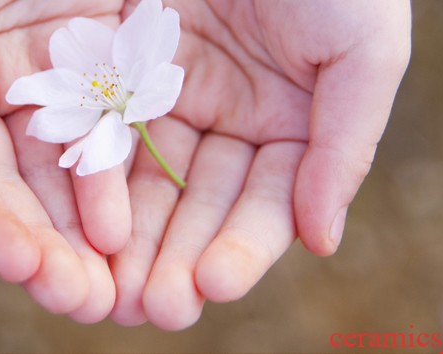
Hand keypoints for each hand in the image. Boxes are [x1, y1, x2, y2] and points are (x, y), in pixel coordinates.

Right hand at [0, 0, 131, 322]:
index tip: (26, 266)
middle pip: (20, 194)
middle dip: (50, 251)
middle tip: (87, 301)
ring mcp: (59, 95)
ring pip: (78, 180)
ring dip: (102, 239)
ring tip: (133, 290)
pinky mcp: (115, 80)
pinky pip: (132, 138)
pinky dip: (145, 184)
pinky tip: (166, 224)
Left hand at [109, 0, 410, 328]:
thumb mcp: (361, 49)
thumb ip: (345, 146)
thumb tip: (321, 242)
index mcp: (288, 125)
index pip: (264, 202)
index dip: (242, 246)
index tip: (216, 286)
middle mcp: (226, 120)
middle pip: (197, 204)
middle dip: (176, 256)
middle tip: (154, 309)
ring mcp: (170, 96)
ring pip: (146, 179)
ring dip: (130, 237)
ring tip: (110, 289)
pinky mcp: (120, 68)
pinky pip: (101, 126)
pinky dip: (91, 175)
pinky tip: (81, 220)